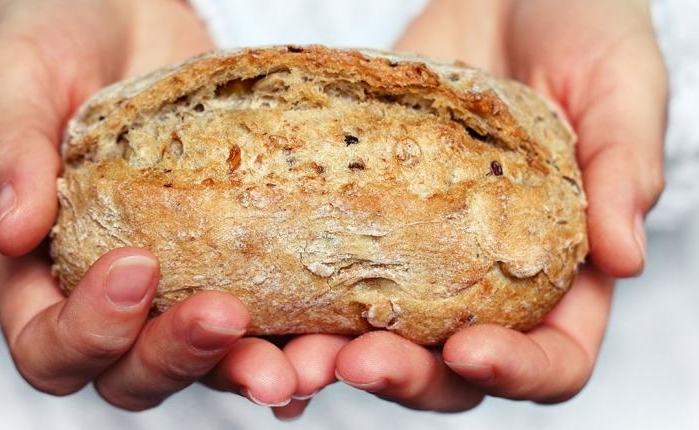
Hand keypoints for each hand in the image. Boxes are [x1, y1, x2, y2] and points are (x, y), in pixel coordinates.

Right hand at [0, 0, 300, 410]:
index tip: (136, 265)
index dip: (90, 332)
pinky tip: (332, 333)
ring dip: (253, 368)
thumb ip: (9, 153)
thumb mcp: (17, 81)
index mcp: (42, 273)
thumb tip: (15, 231)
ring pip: (211, 360)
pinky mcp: (240, 260)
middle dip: (180, 357)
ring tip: (299, 361)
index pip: (51, 345)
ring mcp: (182, 283)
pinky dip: (298, 335)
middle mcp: (114, 295)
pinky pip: (268, 317)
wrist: (131, 15)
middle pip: (135, 372)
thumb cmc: (59, 44)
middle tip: (226, 316)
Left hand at [271, 0, 665, 418]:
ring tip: (299, 355)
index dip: (517, 370)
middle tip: (359, 360)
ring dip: (338, 355)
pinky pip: (333, 271)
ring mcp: (423, 254)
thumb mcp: (619, 85)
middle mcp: (490, 278)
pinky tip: (262, 302)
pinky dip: (300, 299)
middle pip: (454, 367)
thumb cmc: (581, 28)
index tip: (470, 349)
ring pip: (384, 333)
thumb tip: (624, 259)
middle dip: (409, 375)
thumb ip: (624, 166)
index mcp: (565, 270)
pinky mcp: (369, 217)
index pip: (554, 356)